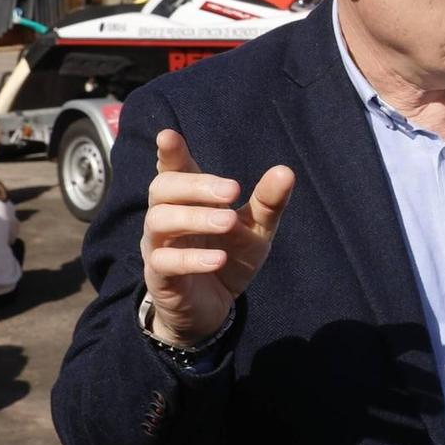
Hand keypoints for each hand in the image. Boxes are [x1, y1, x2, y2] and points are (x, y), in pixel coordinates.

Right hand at [141, 128, 293, 346]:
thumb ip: (268, 203)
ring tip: (229, 222)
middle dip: (197, 185)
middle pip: (163, 188)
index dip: (169, 153)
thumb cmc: (229, 257)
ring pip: (159, 220)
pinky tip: (217, 259)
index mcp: (188, 199)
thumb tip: (285, 171)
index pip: (172, 169)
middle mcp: (167, 217)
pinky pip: (164, 262)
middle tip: (232, 191)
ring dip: (194, 217)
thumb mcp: (255, 230)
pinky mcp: (159, 277)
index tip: (168, 136)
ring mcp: (159, 246)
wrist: (215, 308)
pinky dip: (191, 259)